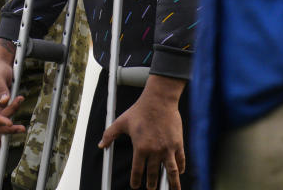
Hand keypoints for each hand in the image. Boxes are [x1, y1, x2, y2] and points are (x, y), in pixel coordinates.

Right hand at [0, 38, 25, 148]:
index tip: (9, 122)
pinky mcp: (3, 109)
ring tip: (22, 128)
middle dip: (6, 127)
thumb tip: (5, 101)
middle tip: (19, 128)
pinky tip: (13, 135)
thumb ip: (1, 88)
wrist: (1, 66)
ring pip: (1, 123)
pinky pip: (6, 120)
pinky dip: (10, 127)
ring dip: (11, 128)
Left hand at [99, 74, 185, 189]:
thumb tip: (101, 145)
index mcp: (141, 148)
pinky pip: (181, 160)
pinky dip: (181, 168)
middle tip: (151, 188)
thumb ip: (109, 135)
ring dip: (172, 184)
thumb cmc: (140, 110)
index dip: (136, 181)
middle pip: (153, 174)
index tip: (135, 186)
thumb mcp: (121, 122)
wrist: (159, 101)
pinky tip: (180, 172)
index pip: (137, 171)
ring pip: (171, 172)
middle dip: (151, 184)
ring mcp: (168, 148)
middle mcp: (155, 151)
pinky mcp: (178, 143)